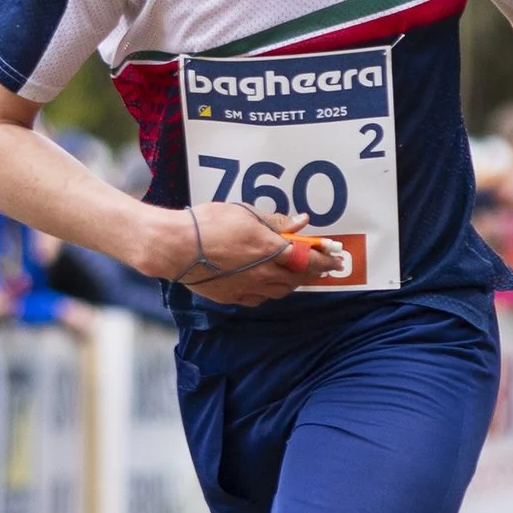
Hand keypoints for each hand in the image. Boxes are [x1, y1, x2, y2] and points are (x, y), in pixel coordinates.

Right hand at [143, 202, 345, 306]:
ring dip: (294, 283)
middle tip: (322, 268)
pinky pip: (260, 298)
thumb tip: (301, 222)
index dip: (326, 261)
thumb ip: (276, 221)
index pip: (309, 259)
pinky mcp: (233, 297)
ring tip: (297, 276)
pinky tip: (268, 285)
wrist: (175, 248)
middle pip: (298, 279)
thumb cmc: (208, 224)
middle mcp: (264, 273)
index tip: (336, 260)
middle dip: (313, 274)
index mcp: (271, 249)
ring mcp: (249, 288)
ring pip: (281, 291)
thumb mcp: (245, 214)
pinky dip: (270, 292)